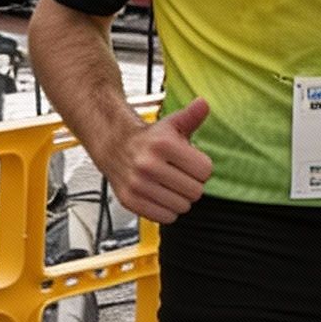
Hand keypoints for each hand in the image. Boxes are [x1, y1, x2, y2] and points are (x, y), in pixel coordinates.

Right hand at [102, 98, 212, 221]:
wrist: (115, 146)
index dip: (202, 168)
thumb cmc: (149, 139)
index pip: (205, 171)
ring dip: (180, 198)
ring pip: (182, 206)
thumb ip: (192, 116)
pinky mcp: (130, 200)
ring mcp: (138, 184)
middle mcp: (148, 164)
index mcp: (163, 144)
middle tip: (180, 175)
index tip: (191, 163)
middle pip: (196, 191)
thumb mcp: (172, 124)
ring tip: (169, 184)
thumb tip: (203, 104)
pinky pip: (166, 217)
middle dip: (192, 184)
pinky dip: (167, 210)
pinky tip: (160, 195)